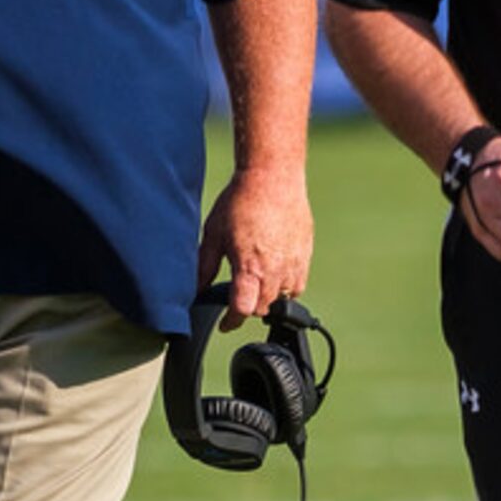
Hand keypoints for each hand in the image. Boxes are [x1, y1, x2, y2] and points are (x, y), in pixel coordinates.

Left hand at [197, 162, 312, 329]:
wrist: (272, 176)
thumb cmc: (240, 201)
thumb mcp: (214, 233)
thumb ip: (205, 265)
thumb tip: (195, 288)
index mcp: (250, 267)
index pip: (243, 310)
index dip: (231, 322)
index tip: (225, 323)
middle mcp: (275, 270)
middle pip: (262, 308)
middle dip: (247, 309)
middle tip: (236, 300)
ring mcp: (294, 263)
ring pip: (282, 298)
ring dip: (267, 299)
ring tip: (255, 286)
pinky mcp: (305, 253)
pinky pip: (298, 284)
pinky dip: (286, 287)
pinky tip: (274, 276)